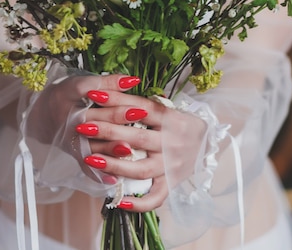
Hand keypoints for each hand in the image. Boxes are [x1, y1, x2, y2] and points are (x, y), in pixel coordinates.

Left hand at [78, 77, 206, 211]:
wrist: (209, 143)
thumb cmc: (180, 122)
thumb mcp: (168, 107)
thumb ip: (145, 103)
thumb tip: (117, 88)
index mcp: (171, 118)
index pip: (141, 107)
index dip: (117, 100)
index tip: (94, 94)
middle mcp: (172, 142)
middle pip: (137, 138)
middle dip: (107, 131)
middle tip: (82, 126)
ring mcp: (172, 165)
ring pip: (141, 169)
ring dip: (114, 165)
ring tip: (90, 158)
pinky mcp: (172, 184)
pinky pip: (155, 198)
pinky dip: (138, 203)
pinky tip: (118, 200)